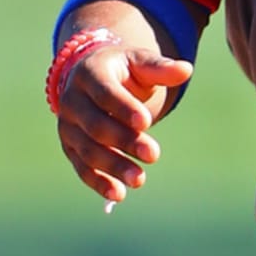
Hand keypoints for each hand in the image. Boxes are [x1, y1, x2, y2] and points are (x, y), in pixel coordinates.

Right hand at [55, 45, 191, 206]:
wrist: (94, 77)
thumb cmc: (125, 69)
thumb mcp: (141, 62)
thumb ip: (161, 68)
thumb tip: (187, 70)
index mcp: (89, 74)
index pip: (105, 93)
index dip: (124, 108)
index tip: (147, 122)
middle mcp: (72, 101)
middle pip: (96, 126)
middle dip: (124, 141)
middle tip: (154, 155)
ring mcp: (68, 126)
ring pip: (88, 150)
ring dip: (113, 167)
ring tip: (140, 180)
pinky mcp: (70, 147)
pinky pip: (82, 167)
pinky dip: (98, 182)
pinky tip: (119, 194)